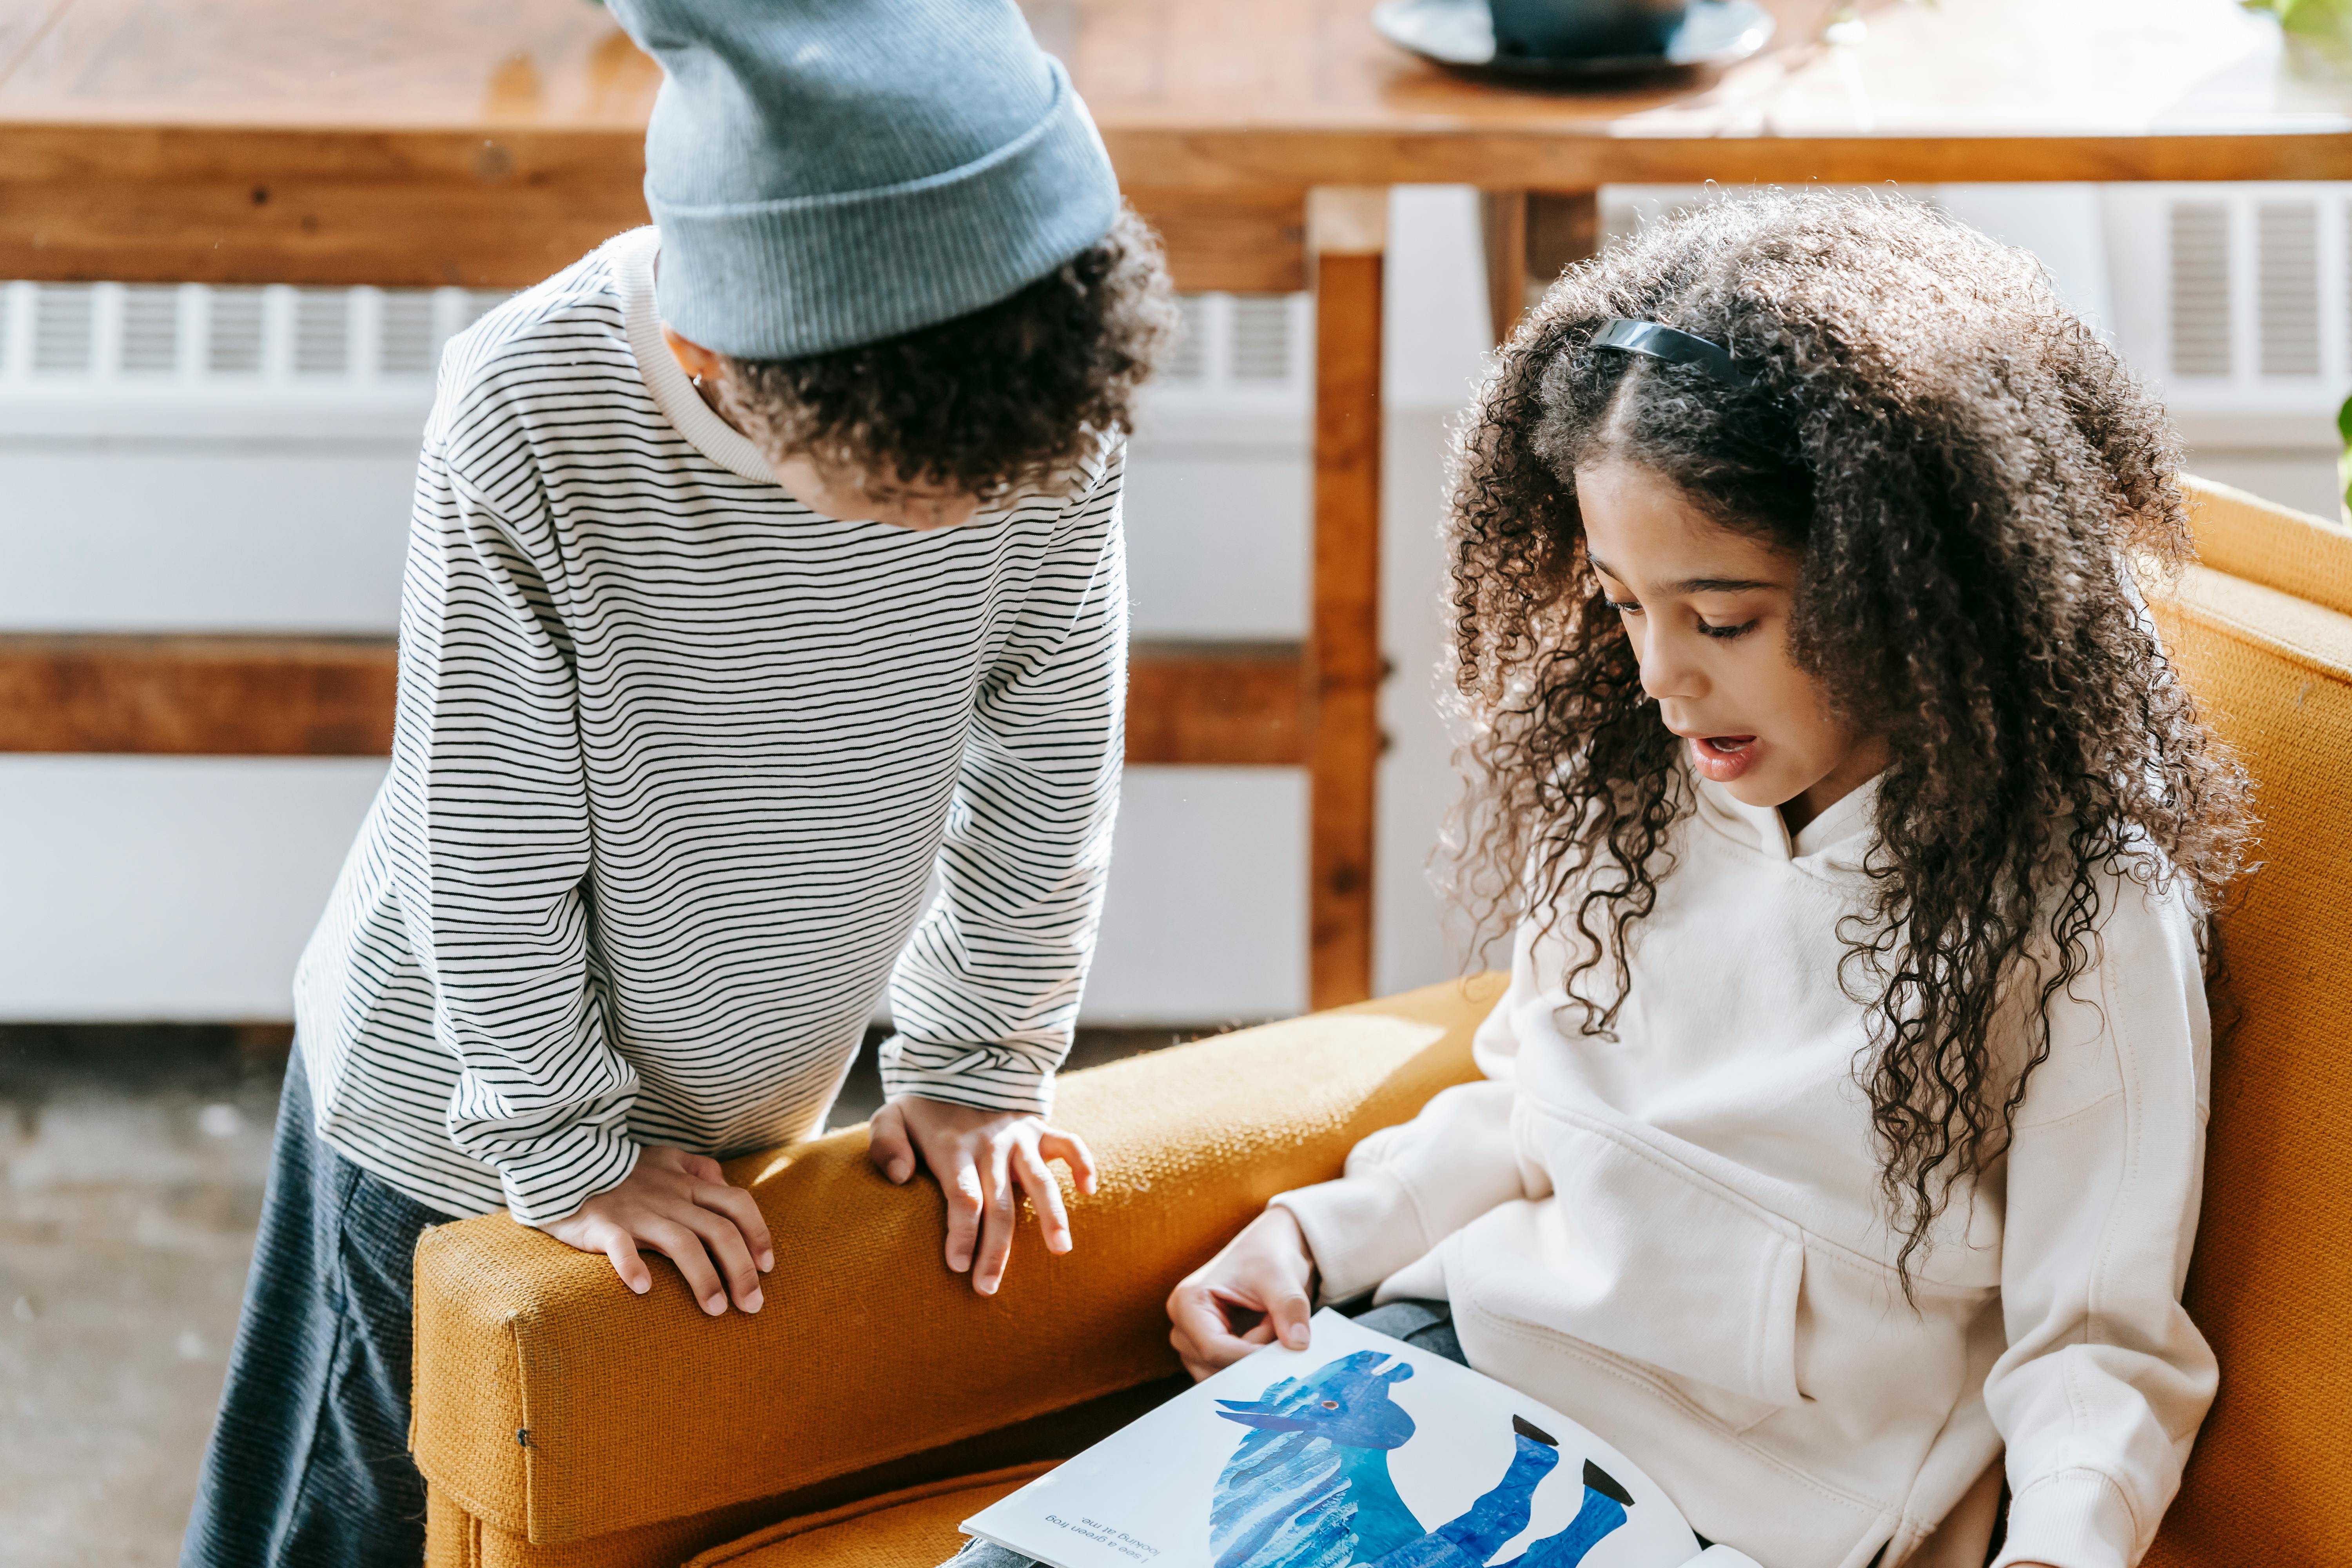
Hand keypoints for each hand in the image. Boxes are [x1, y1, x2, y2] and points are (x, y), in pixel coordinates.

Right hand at [536, 1144, 773, 1316]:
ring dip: (704, 1277)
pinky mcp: (603, 1224)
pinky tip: (643, 1289)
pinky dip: (632, 1265)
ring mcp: (637, 1211)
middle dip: (742, 1270)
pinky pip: (620, 1244)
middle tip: (753, 1306)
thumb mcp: (665, 1158)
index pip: (737, 1203)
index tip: (768, 1267)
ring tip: (716, 1310)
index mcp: (687, 1184)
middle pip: (719, 1231)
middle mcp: (670, 1198)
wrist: (563, 1162)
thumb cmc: (620, 1170)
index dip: (758, 1233)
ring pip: (682, 1242)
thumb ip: (697, 1168)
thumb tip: (724, 1183)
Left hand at [867, 1096, 1098, 1295]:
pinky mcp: (1039, 1130)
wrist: (959, 1067)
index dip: (962, 1233)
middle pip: (1000, 1203)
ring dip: (1052, 1215)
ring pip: (1040, 1180)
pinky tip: (1088, 1191)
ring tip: (1061, 1250)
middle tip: (988, 1288)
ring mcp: (1019, 1137)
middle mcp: (990, 1145)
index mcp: (953, 1148)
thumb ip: (885, 1145)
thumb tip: (900, 1178)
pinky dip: (1082, 1163)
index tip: (957, 1266)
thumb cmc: (922, 1109)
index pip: (962, 1197)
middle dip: (996, 1249)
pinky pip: (1069, 1143)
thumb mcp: (890, 1116)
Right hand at [1166, 1206, 1317, 1379]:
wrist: (1271, 1254)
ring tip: (1271, 1326)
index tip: (1283, 1344)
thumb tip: (1298, 1343)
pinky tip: (1268, 1339)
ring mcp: (1194, 1345)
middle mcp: (1182, 1328)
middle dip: (1253, 1358)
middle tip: (1279, 1328)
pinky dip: (1254, 1366)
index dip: (1251, 1355)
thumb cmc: (1267, 1257)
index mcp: (1187, 1302)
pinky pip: (1231, 1377)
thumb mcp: (1280, 1275)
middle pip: (1216, 1367)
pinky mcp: (1210, 1356)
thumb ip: (1289, 1307)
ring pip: (1224, 1378)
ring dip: (1255, 1362)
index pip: (1213, 1348)